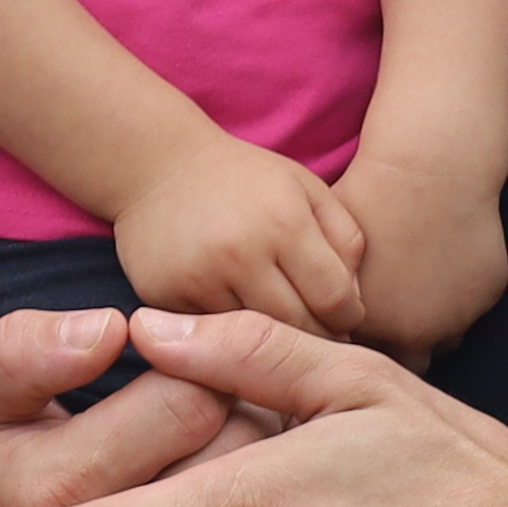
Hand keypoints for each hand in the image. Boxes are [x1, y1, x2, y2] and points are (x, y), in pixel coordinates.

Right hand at [0, 295, 240, 506]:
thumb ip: (21, 352)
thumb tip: (107, 330)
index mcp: (55, 487)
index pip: (190, 398)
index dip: (199, 367)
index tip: (177, 370)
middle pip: (241, 453)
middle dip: (241, 414)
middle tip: (210, 414)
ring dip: (262, 472)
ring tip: (220, 460)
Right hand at [112, 133, 369, 330]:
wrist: (153, 166)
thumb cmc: (243, 179)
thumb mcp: (306, 189)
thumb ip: (345, 238)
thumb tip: (354, 302)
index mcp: (284, 223)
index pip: (336, 301)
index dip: (348, 317)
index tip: (341, 315)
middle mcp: (240, 252)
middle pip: (298, 327)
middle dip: (315, 335)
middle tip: (317, 331)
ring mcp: (198, 277)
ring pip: (255, 338)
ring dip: (272, 340)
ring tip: (280, 331)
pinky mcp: (164, 296)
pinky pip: (212, 334)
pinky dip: (228, 335)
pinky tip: (234, 322)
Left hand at [334, 158, 507, 359]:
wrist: (427, 172)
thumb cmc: (366, 200)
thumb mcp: (325, 250)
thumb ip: (319, 297)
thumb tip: (304, 324)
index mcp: (364, 328)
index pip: (356, 362)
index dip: (354, 345)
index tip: (351, 327)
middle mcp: (413, 334)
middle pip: (401, 362)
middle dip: (393, 347)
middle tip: (385, 318)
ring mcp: (455, 319)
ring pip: (441, 341)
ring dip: (428, 327)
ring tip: (414, 292)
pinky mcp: (487, 299)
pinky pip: (469, 311)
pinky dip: (456, 299)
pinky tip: (440, 269)